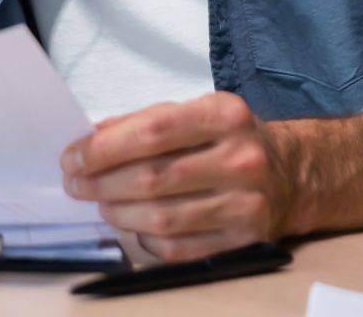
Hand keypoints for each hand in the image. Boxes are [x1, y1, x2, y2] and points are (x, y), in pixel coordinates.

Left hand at [60, 93, 292, 262]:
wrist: (289, 172)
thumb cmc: (227, 137)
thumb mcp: (194, 112)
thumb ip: (145, 121)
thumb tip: (91, 138)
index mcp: (224, 114)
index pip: (153, 131)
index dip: (105, 147)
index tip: (72, 156)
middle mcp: (240, 158)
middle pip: (154, 177)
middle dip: (102, 183)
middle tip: (75, 184)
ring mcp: (246, 204)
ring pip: (163, 218)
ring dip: (119, 213)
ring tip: (100, 204)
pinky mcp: (245, 241)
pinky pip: (181, 249)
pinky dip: (147, 241)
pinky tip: (134, 226)